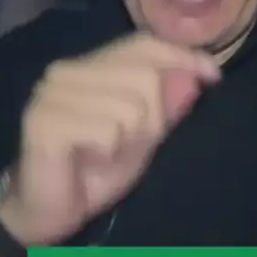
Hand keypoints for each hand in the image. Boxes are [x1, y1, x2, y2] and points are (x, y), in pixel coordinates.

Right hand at [1, 33, 220, 244]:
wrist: (46, 212)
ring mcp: (51, 94)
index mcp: (89, 66)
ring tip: (104, 154)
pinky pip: (106, 131)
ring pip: (129, 107)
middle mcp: (67, 71)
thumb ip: (167, 107)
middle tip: (126, 146)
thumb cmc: (94, 172)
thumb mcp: (143, 138)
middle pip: (144, 77)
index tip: (213, 77)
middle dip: (151, 120)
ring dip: (127, 141)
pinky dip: (107, 153)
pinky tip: (87, 161)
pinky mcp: (43, 121)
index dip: (182, 55)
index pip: (142, 44)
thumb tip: (196, 76)